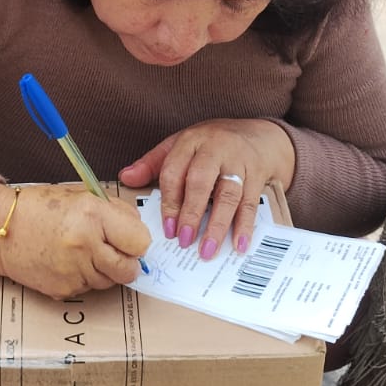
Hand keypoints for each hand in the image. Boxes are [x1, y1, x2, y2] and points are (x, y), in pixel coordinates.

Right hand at [0, 183, 150, 300]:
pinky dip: (84, 278)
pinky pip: (88, 289)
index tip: (129, 239)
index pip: (140, 241)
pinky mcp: (64, 289)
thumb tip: (139, 231)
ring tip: (83, 252)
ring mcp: (74, 271)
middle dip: (126, 262)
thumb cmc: (39, 208)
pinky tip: (68, 262)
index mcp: (93, 215)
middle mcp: (85, 245)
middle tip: (113, 251)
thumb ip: (114, 211)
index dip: (137, 241)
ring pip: (110, 282)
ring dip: (104, 270)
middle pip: (129, 269)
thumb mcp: (80, 195)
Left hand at [118, 119, 295, 260]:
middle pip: (201, 182)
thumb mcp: (182, 145)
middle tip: (183, 240)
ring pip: (228, 194)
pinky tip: (239, 244)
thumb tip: (126, 177)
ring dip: (217, 225)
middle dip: (191, 213)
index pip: (174, 170)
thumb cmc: (212, 144)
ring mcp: (239, 162)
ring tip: (208, 250)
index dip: (169, 201)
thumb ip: (153, 163)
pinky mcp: (257, 175)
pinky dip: (245, 226)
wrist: (258, 136)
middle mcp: (215, 149)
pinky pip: (251, 203)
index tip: (167, 228)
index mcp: (191, 141)